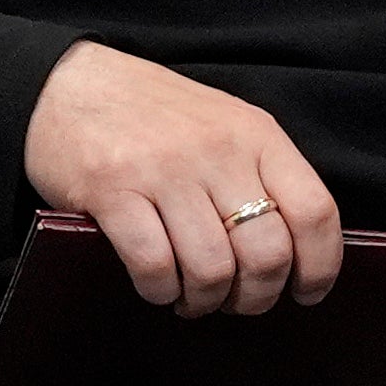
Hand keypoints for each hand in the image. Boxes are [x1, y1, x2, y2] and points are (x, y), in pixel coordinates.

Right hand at [23, 42, 338, 315]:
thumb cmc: (153, 115)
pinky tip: (158, 287)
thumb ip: (261, 173)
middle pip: (267, 254)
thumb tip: (293, 252)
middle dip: (256, 297)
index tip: (307, 292)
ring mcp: (165, 170)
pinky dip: (160, 291)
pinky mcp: (112, 189)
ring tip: (192, 299)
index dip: (319, 266)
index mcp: (258, 136)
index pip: (315, 212)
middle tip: (236, 302)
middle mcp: (218, 151)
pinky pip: (154, 266)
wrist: (66, 83)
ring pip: (212, 269)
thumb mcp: (225, 125)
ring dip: (205, 301)